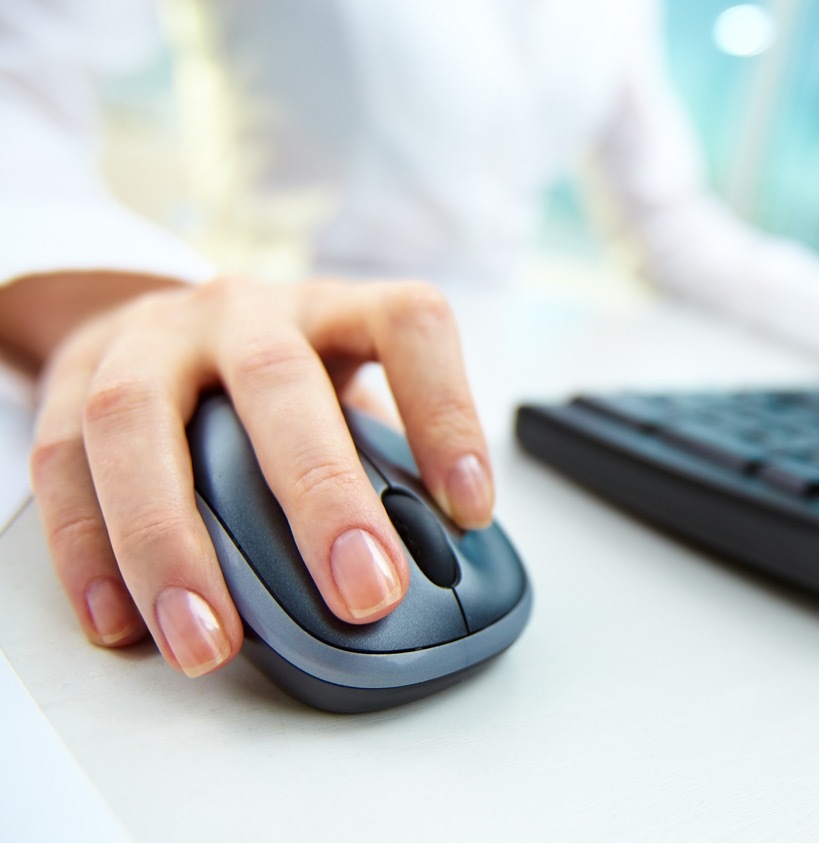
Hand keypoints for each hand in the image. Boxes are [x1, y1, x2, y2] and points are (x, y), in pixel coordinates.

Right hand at [24, 275, 491, 676]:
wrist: (161, 324)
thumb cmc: (279, 380)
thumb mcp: (345, 392)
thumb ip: (381, 459)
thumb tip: (433, 557)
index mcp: (334, 309)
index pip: (406, 326)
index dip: (447, 411)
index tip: (472, 509)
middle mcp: (244, 311)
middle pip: (277, 378)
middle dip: (321, 493)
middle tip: (364, 593)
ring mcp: (152, 339)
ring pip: (139, 421)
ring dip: (171, 542)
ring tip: (210, 642)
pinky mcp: (72, 379)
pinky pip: (61, 462)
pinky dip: (87, 550)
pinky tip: (120, 623)